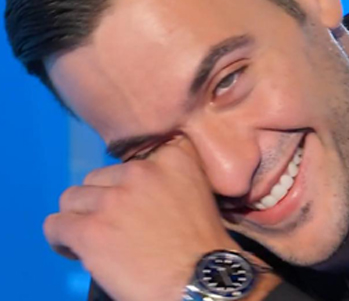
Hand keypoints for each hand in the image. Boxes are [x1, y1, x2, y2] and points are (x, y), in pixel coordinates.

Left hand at [43, 139, 241, 300]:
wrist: (200, 281)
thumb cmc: (203, 245)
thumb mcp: (198, 192)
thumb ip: (170, 177)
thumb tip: (140, 188)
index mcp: (170, 158)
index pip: (130, 161)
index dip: (126, 185)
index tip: (132, 204)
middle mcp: (139, 171)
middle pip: (97, 178)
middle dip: (101, 201)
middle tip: (112, 225)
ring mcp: (113, 199)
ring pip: (72, 198)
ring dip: (80, 217)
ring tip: (92, 238)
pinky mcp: (91, 229)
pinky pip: (55, 225)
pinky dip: (60, 238)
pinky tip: (74, 249)